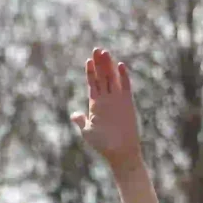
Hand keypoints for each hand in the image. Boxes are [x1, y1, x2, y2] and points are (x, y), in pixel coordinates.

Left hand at [70, 46, 142, 168]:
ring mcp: (117, 100)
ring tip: (105, 52)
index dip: (90, 71)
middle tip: (97, 49)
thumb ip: (81, 120)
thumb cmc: (102, 145)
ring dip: (109, 66)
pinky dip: (123, 76)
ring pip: (112, 78)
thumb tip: (74, 114)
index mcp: (95, 105)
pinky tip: (120, 65)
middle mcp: (106, 99)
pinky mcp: (127, 103)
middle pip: (102, 77)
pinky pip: (125, 86)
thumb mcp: (87, 131)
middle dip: (99, 64)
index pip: (93, 83)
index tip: (88, 60)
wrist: (119, 152)